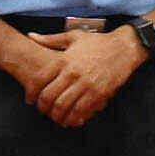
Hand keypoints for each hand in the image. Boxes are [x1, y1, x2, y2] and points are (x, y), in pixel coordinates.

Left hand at [16, 24, 141, 126]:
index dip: (31, 93)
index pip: (39, 80)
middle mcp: (72, 73)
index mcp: (63, 59)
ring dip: (56, 115)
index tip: (30, 99)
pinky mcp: (98, 93)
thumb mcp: (73, 37)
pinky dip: (72, 118)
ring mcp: (86, 84)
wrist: (124, 48)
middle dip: (42, 107)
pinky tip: (70, 119)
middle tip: (42, 110)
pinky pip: (81, 111)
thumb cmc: (98, 42)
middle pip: (49, 96)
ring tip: (55, 116)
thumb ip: (50, 39)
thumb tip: (30, 36)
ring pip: (63, 106)